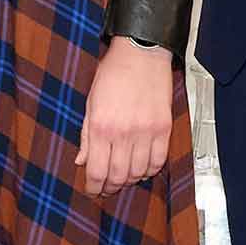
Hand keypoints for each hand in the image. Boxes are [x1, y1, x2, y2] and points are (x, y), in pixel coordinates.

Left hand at [79, 39, 178, 197]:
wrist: (141, 54)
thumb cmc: (113, 73)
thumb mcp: (91, 103)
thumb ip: (87, 135)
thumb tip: (82, 161)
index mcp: (101, 126)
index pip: (97, 170)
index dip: (94, 187)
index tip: (92, 190)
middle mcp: (124, 132)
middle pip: (118, 176)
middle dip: (110, 187)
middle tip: (107, 189)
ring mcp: (146, 132)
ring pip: (139, 172)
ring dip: (130, 180)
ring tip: (123, 178)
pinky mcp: (163, 129)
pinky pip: (158, 161)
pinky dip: (150, 170)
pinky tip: (142, 168)